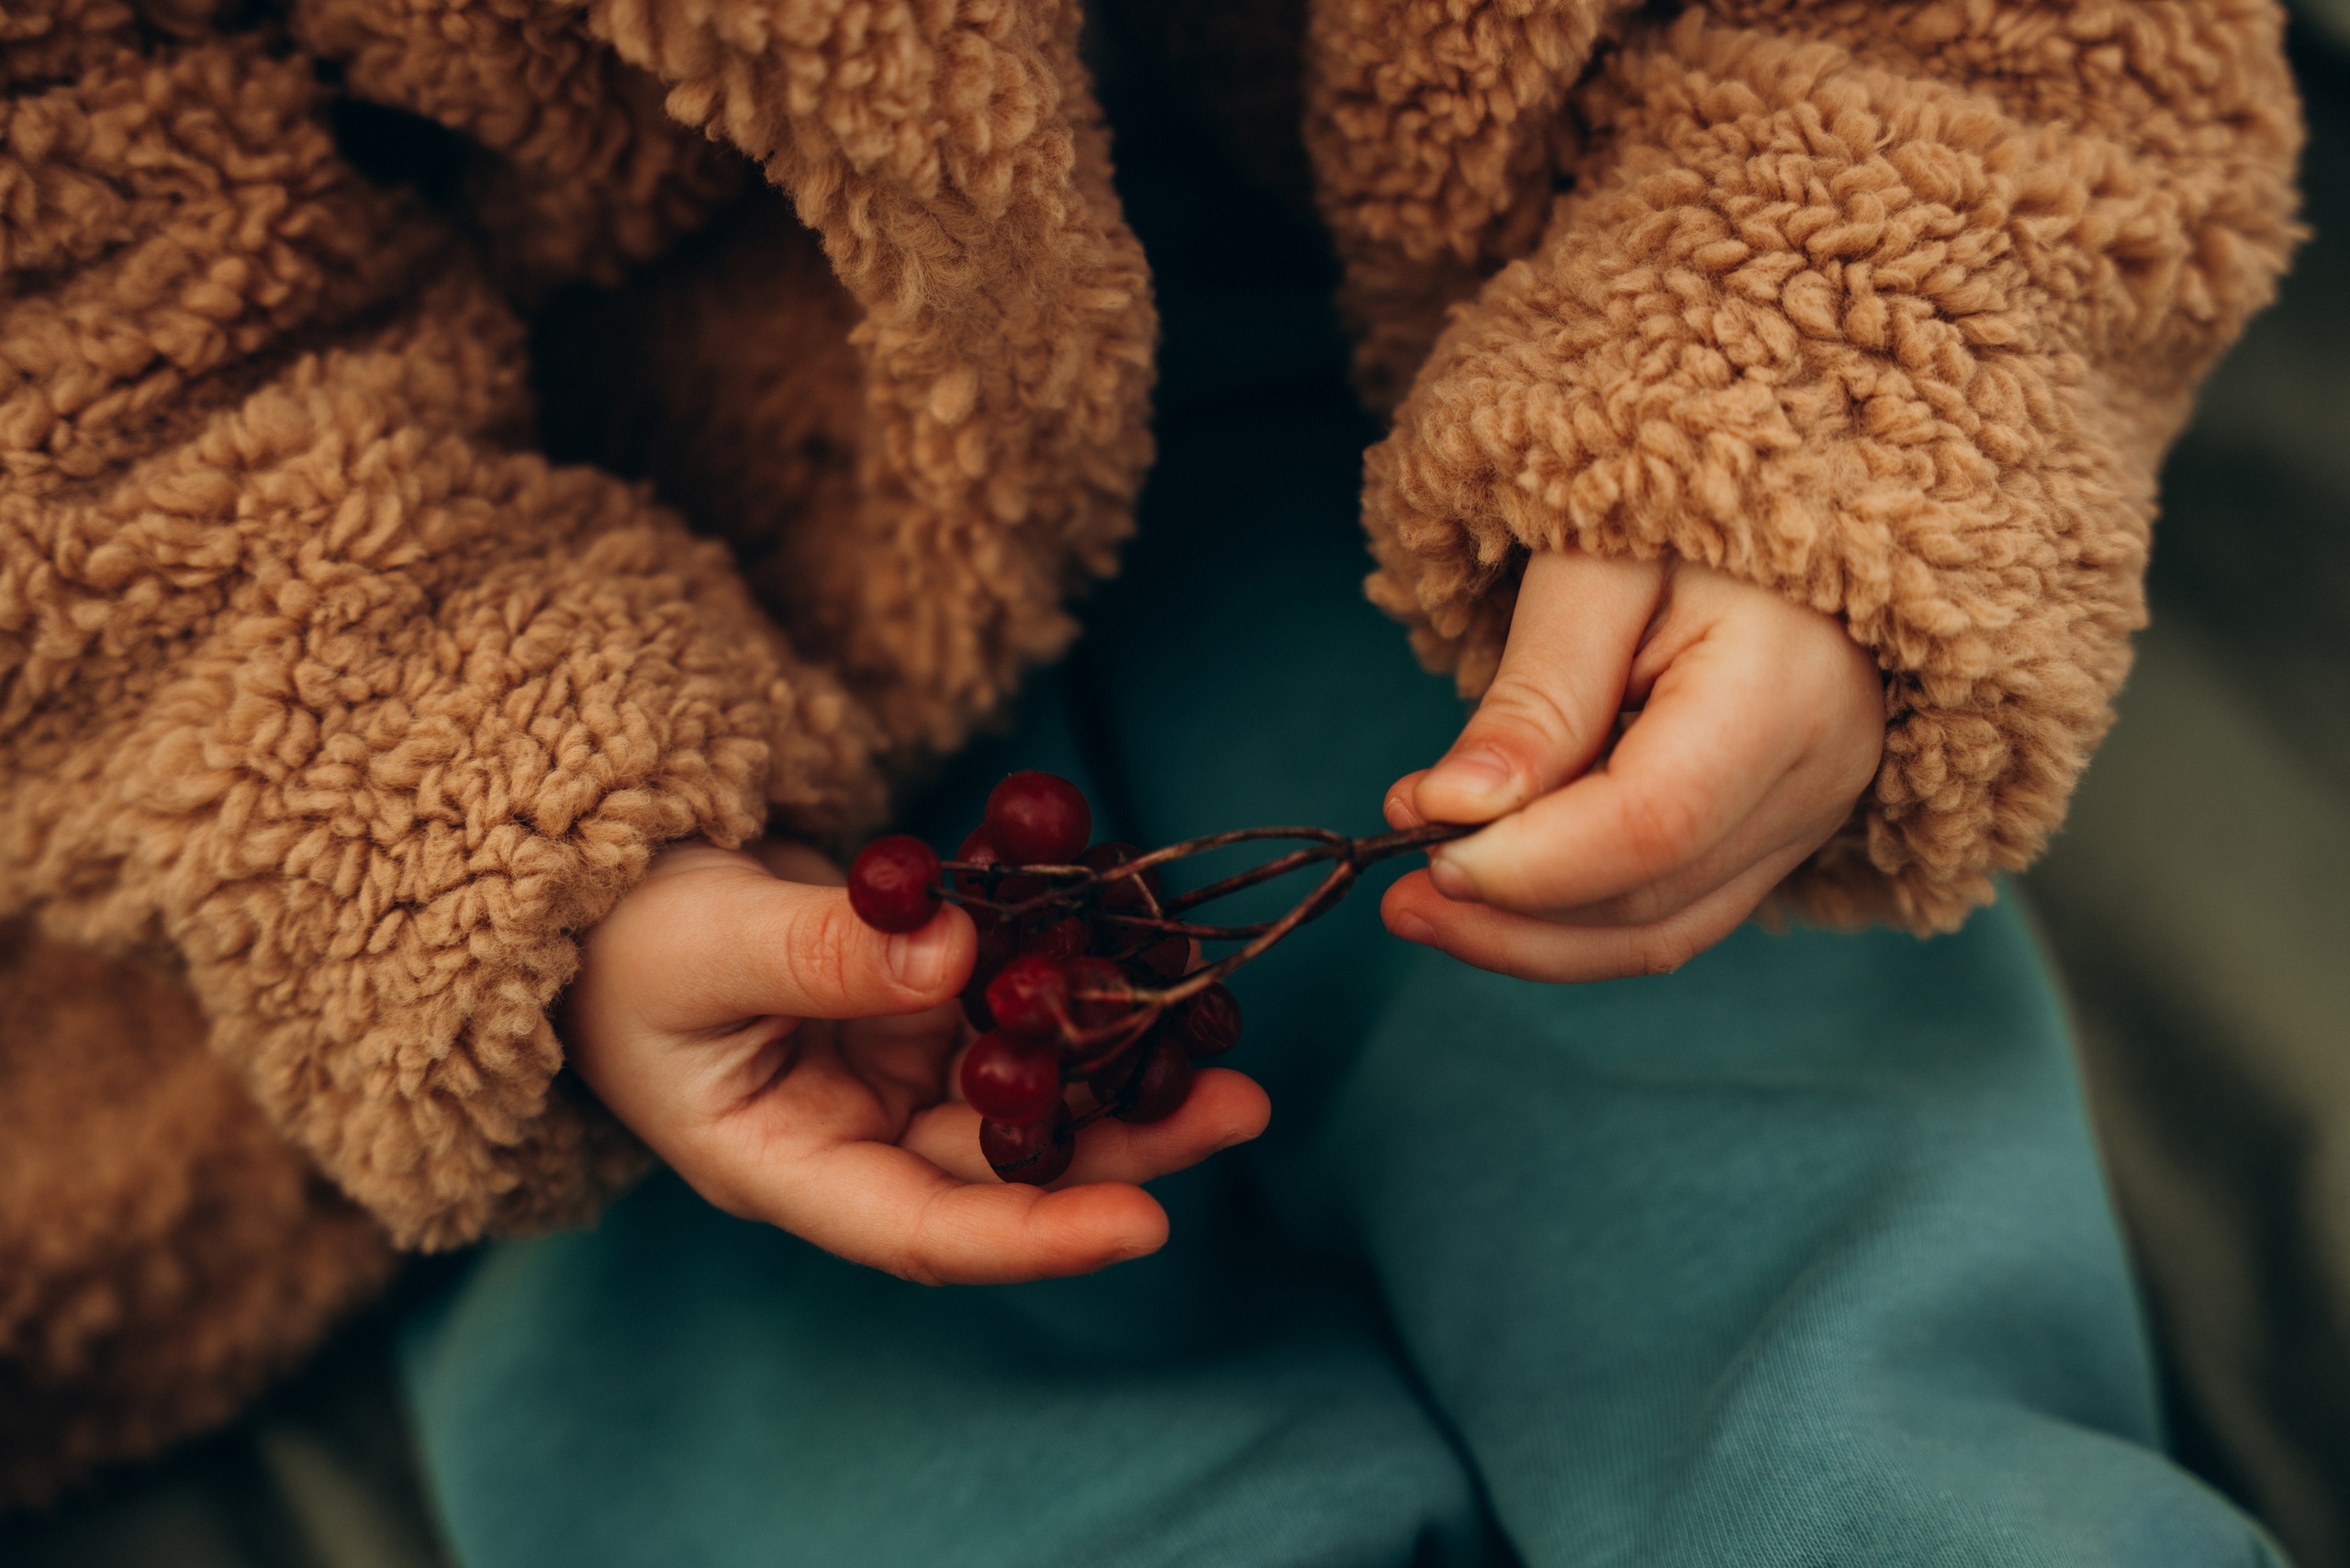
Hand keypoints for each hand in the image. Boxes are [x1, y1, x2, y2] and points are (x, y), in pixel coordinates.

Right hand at [563, 841, 1269, 1284]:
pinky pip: (1008, 988)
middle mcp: (857, 1131)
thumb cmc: (616, 942)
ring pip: (1026, 1077)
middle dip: (1123, 1139)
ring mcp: (893, 1065)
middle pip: (1005, 1160)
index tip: (1149, 1223)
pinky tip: (1141, 931)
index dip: (1036, 1236)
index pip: (922, 1229)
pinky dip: (1067, 961)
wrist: (601, 883)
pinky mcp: (921, 997)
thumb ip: (814, 951)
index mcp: (788, 1163)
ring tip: (1221, 1025)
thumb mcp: (695, 944)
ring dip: (1119, 1053)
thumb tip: (953, 950)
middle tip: (1239, 1104)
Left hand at [1381, 548, 1882, 981]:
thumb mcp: (1589, 569)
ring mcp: (1809, 814)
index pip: (1649, 825)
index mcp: (1784, 687)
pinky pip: (1673, 914)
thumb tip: (1453, 810)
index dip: (1527, 863)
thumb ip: (1535, 694)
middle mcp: (1819, 772)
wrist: (1767, 495)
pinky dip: (1573, 921)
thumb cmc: (1672, 510)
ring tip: (1421, 906)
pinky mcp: (1779, 836)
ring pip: (1661, 931)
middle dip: (1510, 909)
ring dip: (1530, 939)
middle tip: (1394, 887)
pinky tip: (1490, 896)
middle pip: (1651, 897)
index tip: (1422, 847)